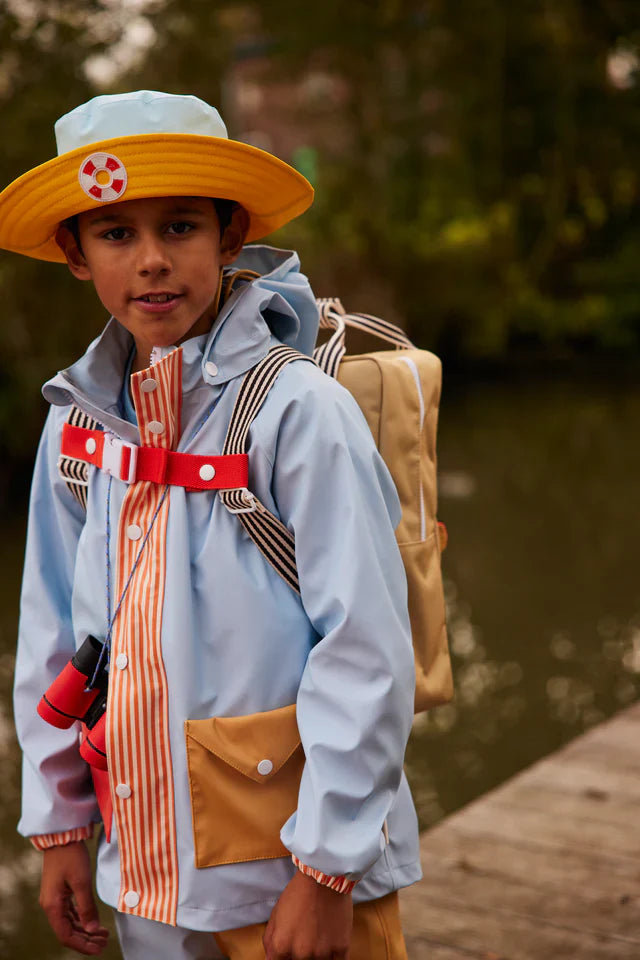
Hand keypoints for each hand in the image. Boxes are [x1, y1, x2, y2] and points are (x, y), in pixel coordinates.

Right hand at [40, 841, 108, 955]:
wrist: (62, 836)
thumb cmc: (71, 856)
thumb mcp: (81, 881)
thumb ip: (87, 906)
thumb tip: (93, 929)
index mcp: (53, 906)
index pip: (66, 935)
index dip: (83, 945)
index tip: (99, 948)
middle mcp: (51, 906)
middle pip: (68, 931)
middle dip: (86, 939)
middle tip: (105, 942)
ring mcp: (54, 899)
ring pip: (70, 922)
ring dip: (85, 930)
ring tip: (103, 934)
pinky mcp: (60, 892)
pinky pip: (70, 912)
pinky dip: (82, 919)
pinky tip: (93, 921)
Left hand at [264, 868, 352, 958]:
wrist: (324, 876)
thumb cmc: (298, 892)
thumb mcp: (276, 913)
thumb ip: (270, 940)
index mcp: (281, 946)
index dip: (284, 958)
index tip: (288, 952)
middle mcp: (301, 953)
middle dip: (300, 954)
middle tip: (306, 936)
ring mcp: (322, 953)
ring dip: (317, 956)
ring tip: (318, 937)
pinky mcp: (341, 948)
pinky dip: (333, 958)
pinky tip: (330, 946)